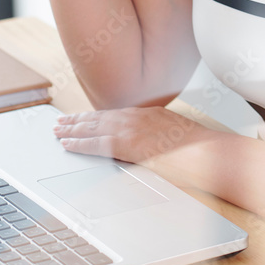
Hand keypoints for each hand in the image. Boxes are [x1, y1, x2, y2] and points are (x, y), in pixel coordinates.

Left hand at [52, 106, 210, 181]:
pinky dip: (80, 143)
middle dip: (78, 120)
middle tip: (60, 121)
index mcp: (148, 113)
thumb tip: (148, 144)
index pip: (113, 113)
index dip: (94, 116)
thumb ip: (157, 135)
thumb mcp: (175, 134)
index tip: (81, 117)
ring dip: (73, 129)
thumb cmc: (197, 147)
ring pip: (93, 127)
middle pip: (100, 117)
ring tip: (58, 130)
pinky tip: (68, 144)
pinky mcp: (128, 143)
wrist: (206, 151)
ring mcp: (131, 128)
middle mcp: (137, 116)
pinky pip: (97, 143)